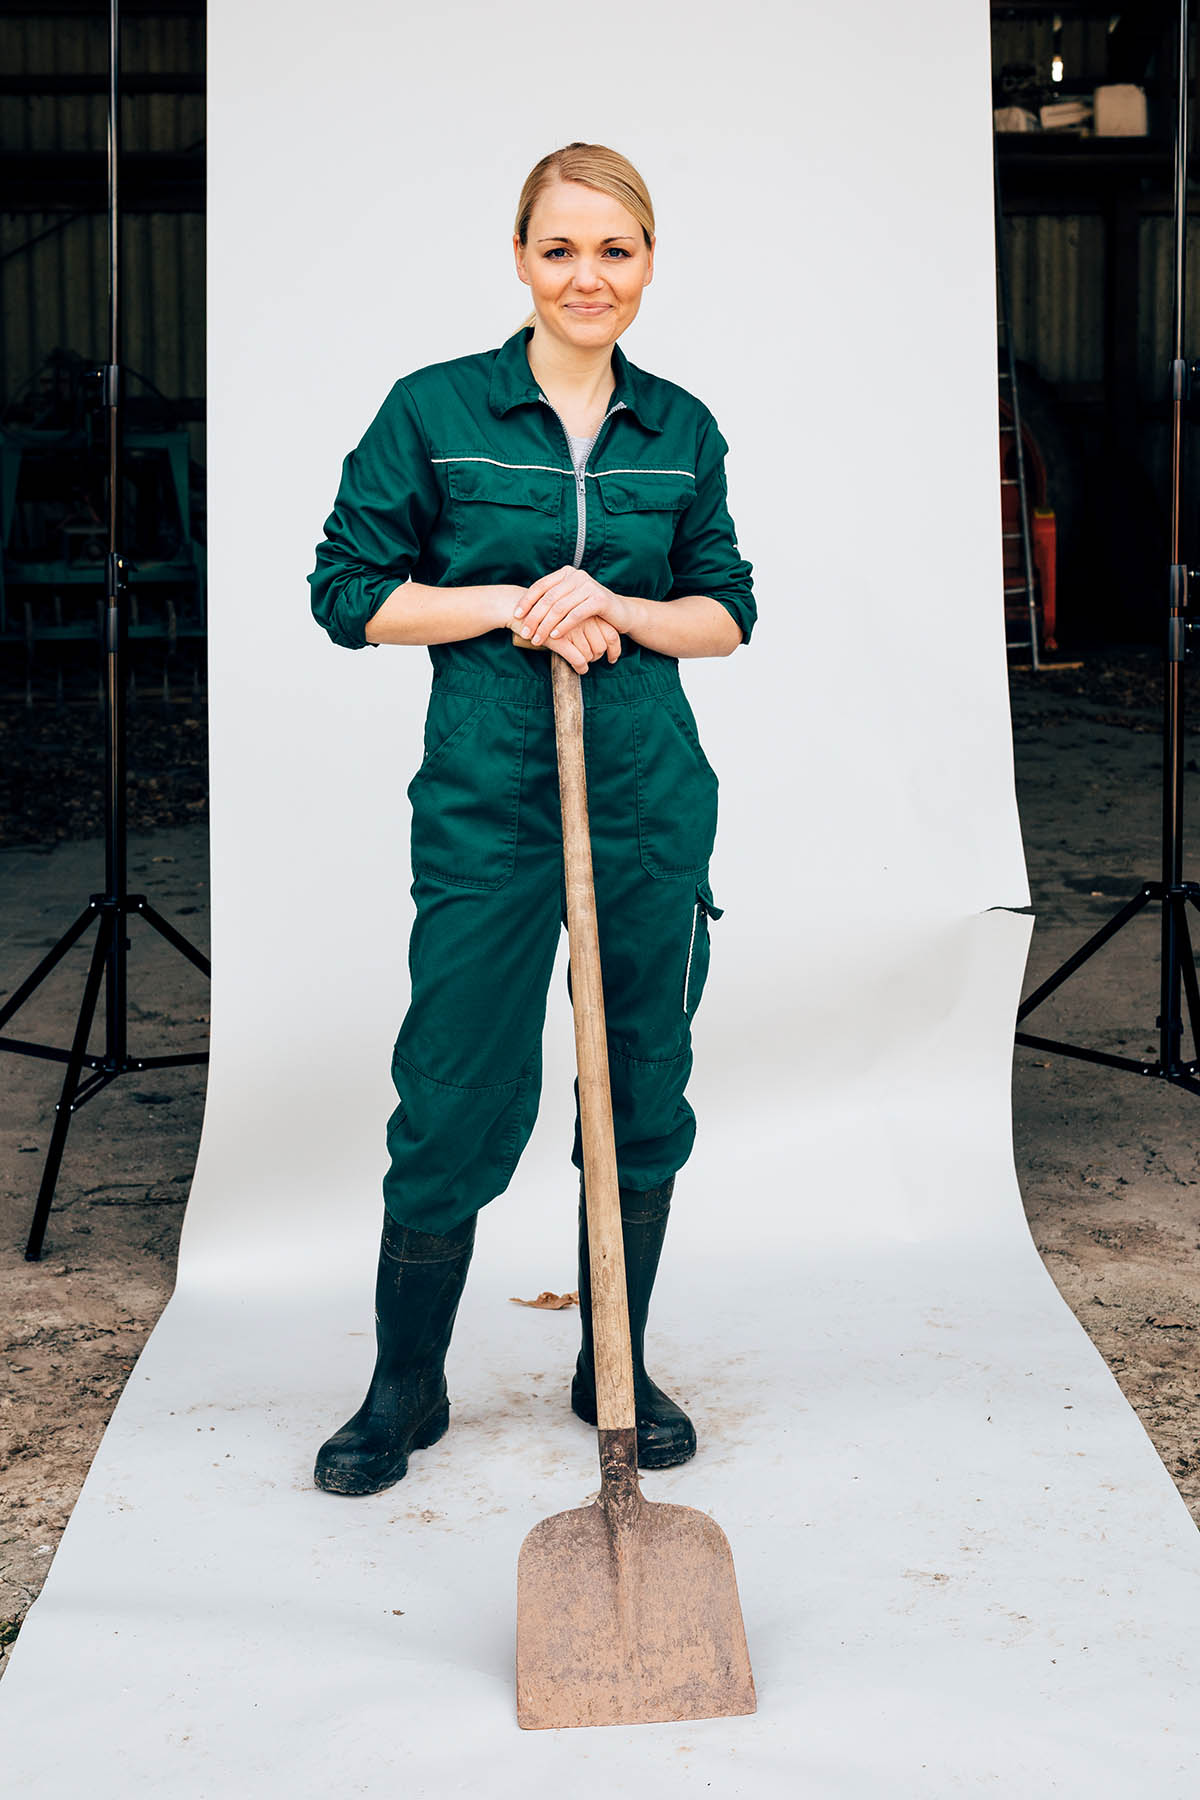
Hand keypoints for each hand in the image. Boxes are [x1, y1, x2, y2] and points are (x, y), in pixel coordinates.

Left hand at [512, 567, 634, 645]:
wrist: (621, 613)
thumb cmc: (590, 610)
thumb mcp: (569, 601)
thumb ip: (552, 600)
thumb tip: (525, 611)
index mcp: (566, 573)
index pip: (541, 586)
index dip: (527, 601)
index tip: (516, 616)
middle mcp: (576, 576)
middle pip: (548, 598)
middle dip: (534, 617)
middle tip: (526, 633)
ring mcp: (588, 586)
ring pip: (560, 608)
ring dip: (546, 625)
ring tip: (538, 639)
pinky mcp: (599, 599)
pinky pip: (575, 614)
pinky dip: (563, 626)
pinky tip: (555, 636)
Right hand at [545, 616, 621, 674]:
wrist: (516, 608)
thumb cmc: (543, 611)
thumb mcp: (566, 612)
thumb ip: (584, 621)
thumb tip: (602, 643)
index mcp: (587, 609)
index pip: (612, 633)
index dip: (615, 649)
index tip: (612, 659)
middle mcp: (583, 618)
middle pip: (602, 646)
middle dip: (598, 657)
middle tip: (591, 660)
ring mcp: (572, 628)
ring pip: (590, 654)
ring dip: (587, 662)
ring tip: (581, 662)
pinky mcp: (560, 639)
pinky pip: (578, 659)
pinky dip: (581, 667)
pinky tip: (580, 670)